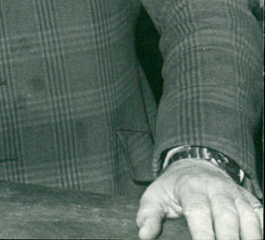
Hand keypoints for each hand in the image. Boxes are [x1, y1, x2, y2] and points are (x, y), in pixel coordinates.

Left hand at [136, 160, 262, 239]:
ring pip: (249, 217)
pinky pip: (261, 214)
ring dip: (250, 237)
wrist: (195, 163)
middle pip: (227, 216)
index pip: (198, 211)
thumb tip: (144, 235)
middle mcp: (217, 189)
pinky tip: (258, 239)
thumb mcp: (155, 195)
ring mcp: (236, 194)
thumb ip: (149, 215)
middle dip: (229, 239)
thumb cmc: (174, 187)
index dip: (203, 234)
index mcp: (191, 187)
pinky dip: (263, 229)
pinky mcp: (250, 200)